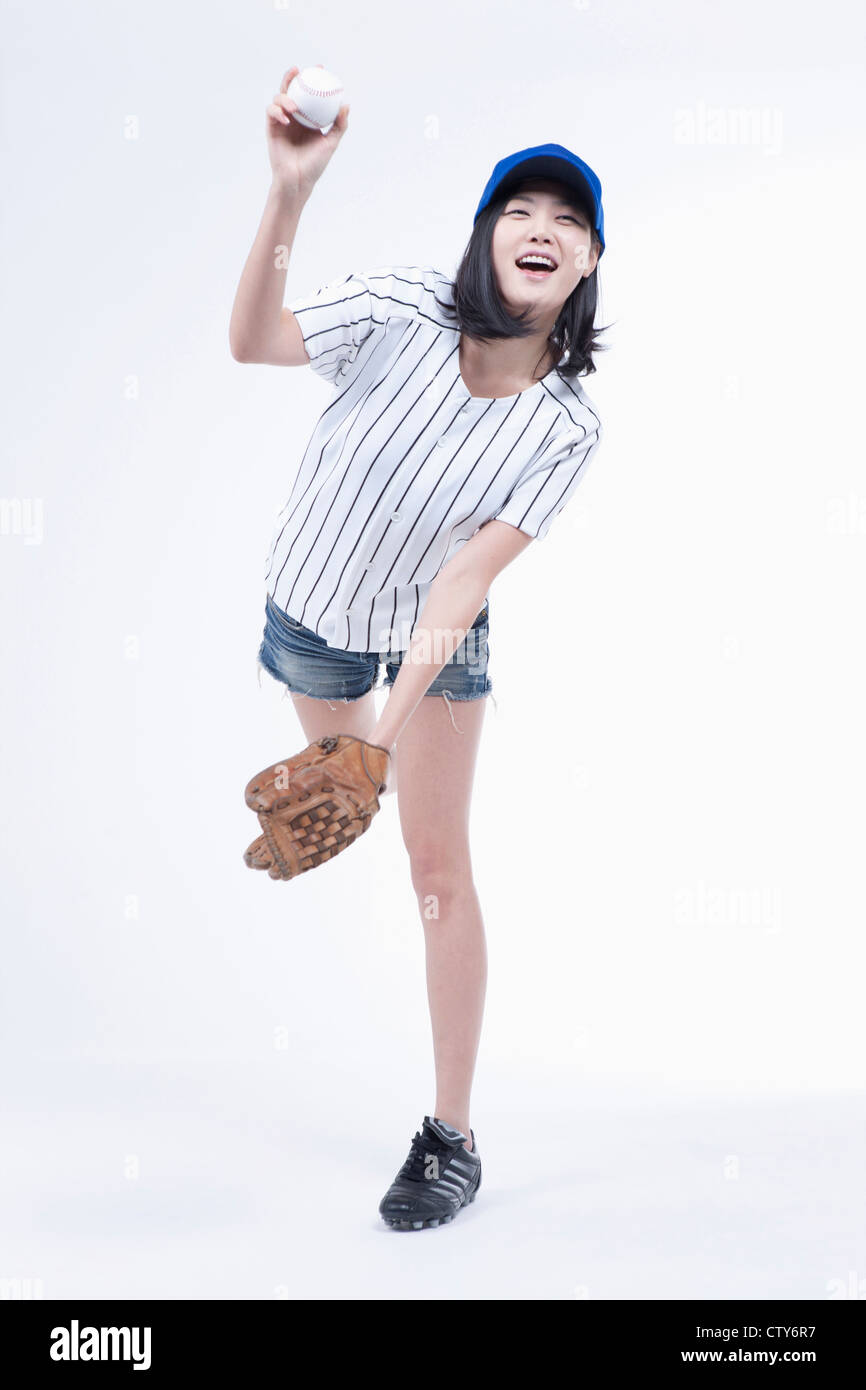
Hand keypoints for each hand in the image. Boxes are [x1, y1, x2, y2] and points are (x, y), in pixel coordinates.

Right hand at [265, 65, 349, 197]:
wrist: (299, 180)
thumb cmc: (315, 164)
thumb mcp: (330, 143)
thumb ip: (339, 124)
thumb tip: (346, 104)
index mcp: (307, 118)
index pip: (309, 94)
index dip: (313, 79)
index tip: (321, 70)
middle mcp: (293, 117)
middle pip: (290, 90)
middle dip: (292, 77)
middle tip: (299, 71)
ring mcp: (281, 121)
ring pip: (278, 98)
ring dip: (284, 98)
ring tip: (294, 107)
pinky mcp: (271, 128)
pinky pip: (271, 112)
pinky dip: (277, 112)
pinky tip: (287, 118)